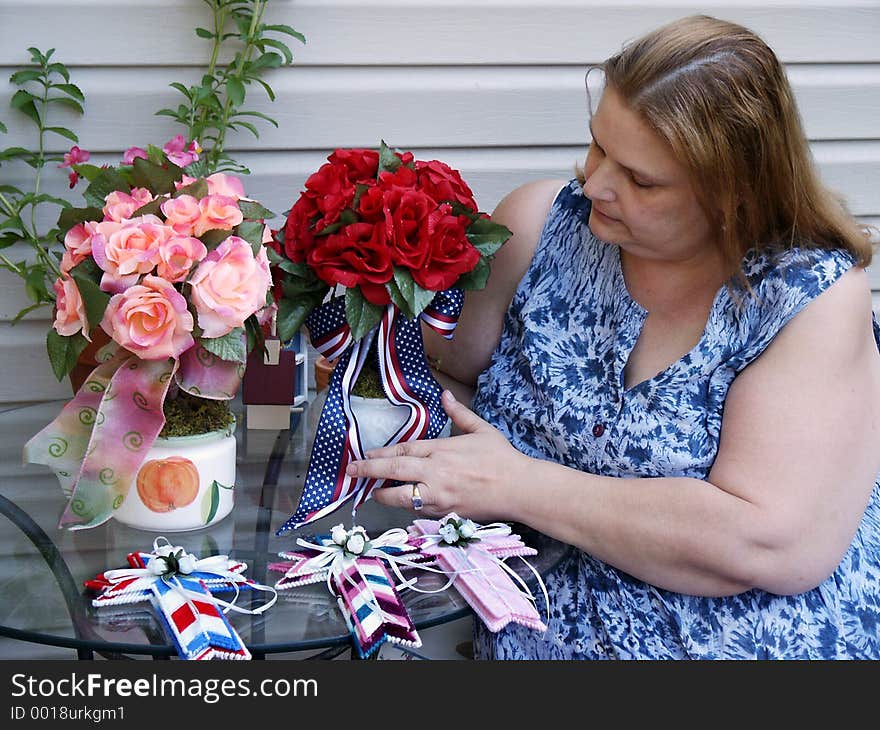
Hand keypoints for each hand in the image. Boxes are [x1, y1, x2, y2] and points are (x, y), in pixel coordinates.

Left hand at [345, 390, 528, 520]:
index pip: (403, 450)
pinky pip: (417, 511)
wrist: (519, 490)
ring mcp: (439, 497)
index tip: (366, 454)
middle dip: (369, 471)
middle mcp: (436, 475)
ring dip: (384, 494)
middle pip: (394, 472)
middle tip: (351, 471)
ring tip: (373, 491)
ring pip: (401, 497)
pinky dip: (405, 507)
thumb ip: (459, 413)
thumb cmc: (502, 458)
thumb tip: (446, 395)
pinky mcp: (445, 514)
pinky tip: (400, 502)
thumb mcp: (481, 430)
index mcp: (442, 451)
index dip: (381, 453)